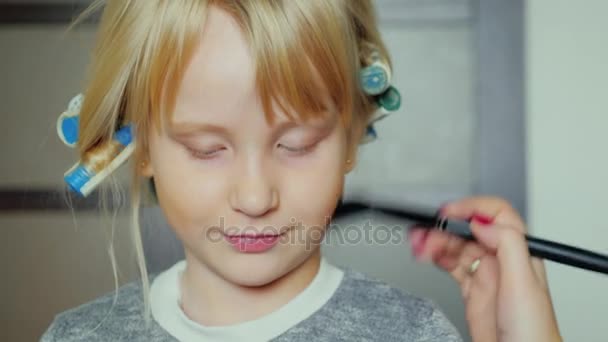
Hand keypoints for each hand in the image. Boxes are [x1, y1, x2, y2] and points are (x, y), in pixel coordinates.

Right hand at [407, 196, 561, 341]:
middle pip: (468, 231)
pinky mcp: (472, 290)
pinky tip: (427, 255)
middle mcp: (502, 260)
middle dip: (444, 227)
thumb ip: (508, 245)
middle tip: (423, 232)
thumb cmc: (532, 331)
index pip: (496, 215)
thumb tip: (482, 222)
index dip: (470, 208)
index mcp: (518, 252)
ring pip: (456, 247)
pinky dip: (436, 257)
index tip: (448, 213)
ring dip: (435, 241)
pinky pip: (451, 265)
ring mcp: (486, 275)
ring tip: (418, 243)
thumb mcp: (523, 283)